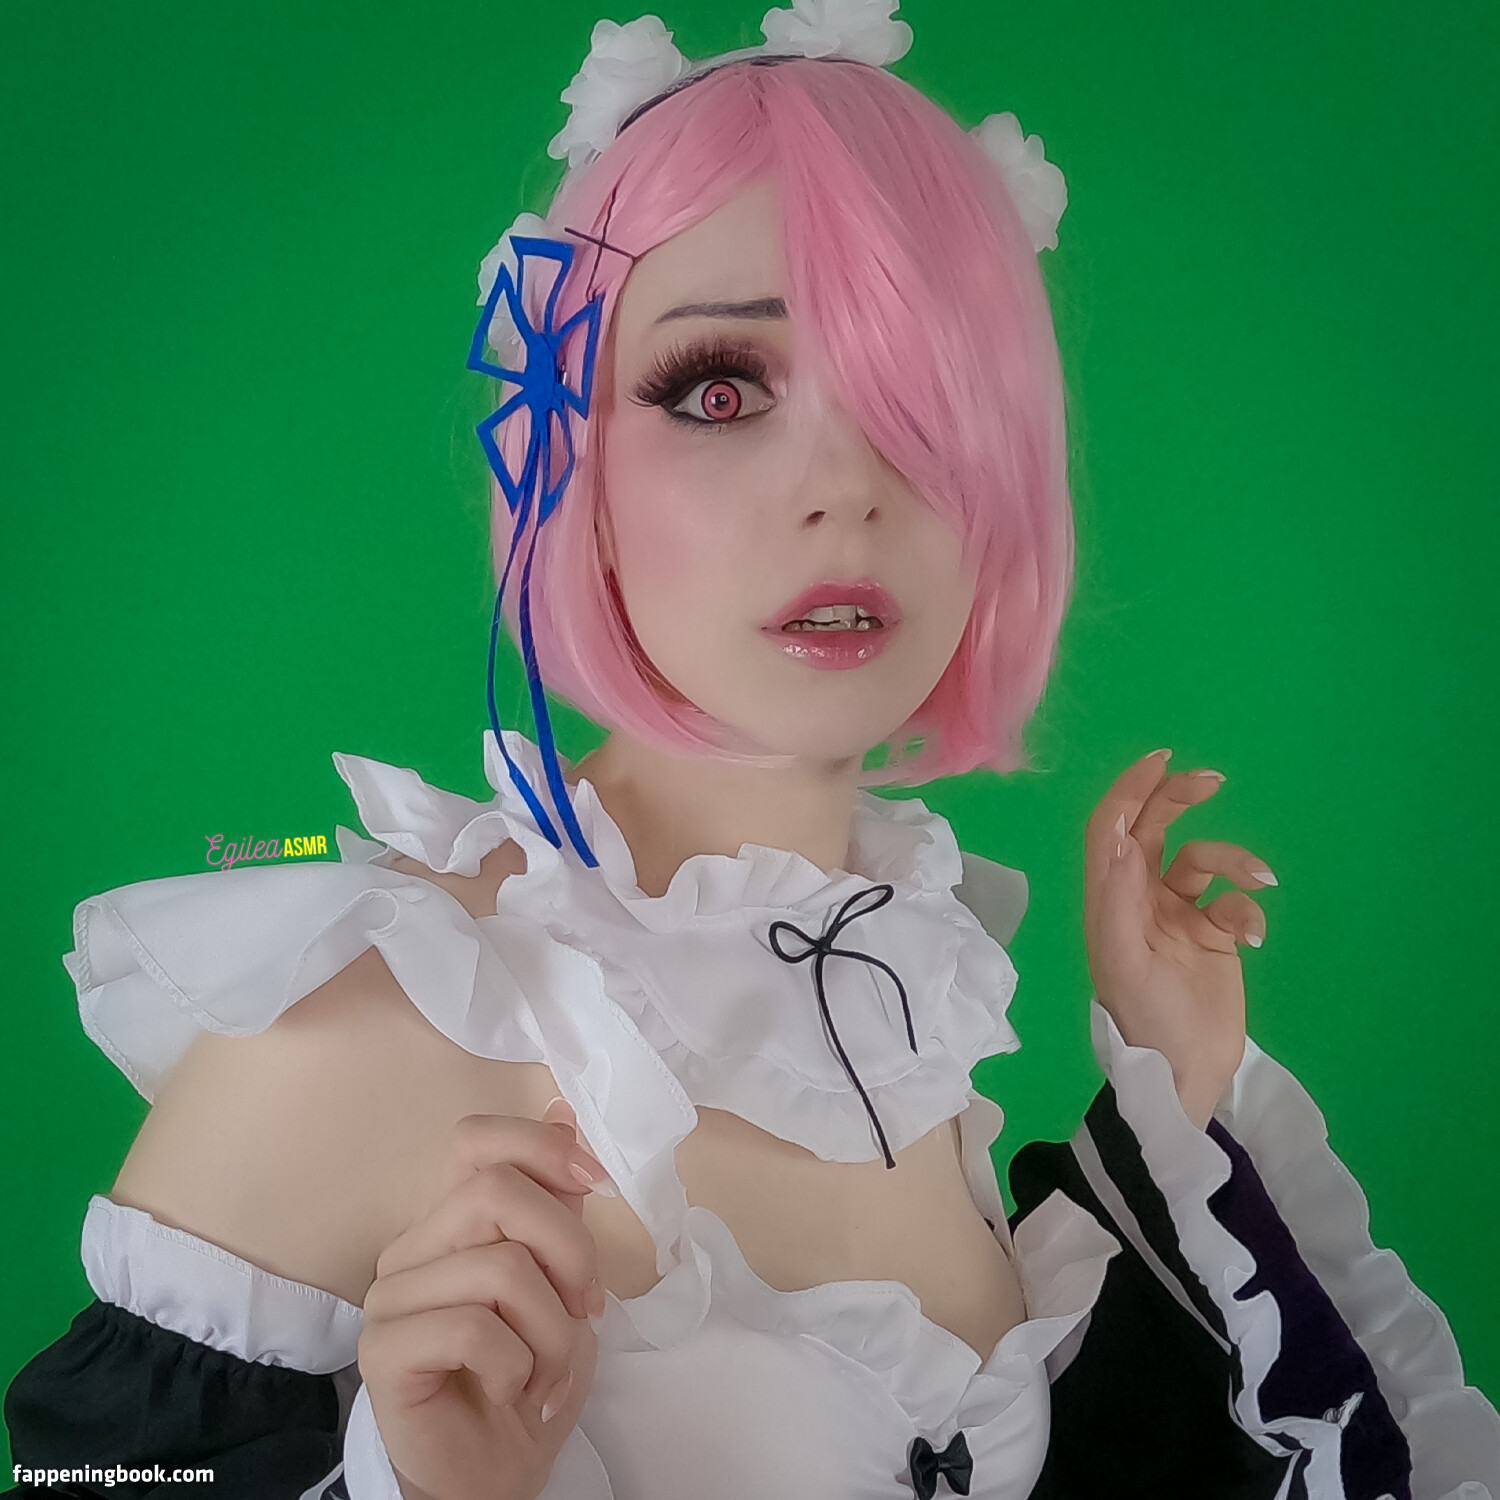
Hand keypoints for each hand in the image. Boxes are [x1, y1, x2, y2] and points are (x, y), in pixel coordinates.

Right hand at [358, 1100, 608, 1499]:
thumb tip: (563, 1110)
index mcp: (451, 1221)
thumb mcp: (563, 1282)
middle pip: (498, 1193)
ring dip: (553, 1330)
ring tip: (549, 1369)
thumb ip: (556, 1203)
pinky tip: (514, 1390)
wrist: (494, 1474)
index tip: (594, 1181)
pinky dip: (518, 1364)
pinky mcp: (383, 1350)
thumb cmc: (529, 1376)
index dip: (540, 1147)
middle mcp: (413, 1247)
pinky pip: (473, 1327)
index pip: (476, 1140)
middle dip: (568, 1251)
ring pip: (500, 1268)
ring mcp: (391, 1296)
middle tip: (587, 1311)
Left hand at [1083, 750, 1276, 1129]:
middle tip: (1212, 781)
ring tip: (1259, 880)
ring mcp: (1178, 914)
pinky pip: (1234, 900)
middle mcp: (1139, 897)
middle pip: (1157, 829)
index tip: (1161, 760)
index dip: (1130, 791)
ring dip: (1234, 860)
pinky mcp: (1213, 935)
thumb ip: (1120, 897)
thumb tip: (1124, 837)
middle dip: (1179, 799)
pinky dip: (1249, 906)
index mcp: (1109, 898)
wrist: (1183, 1073)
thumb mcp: (1124, 960)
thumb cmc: (1144, 1019)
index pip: (1113, 829)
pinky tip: (1253, 935)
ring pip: (1204, 860)